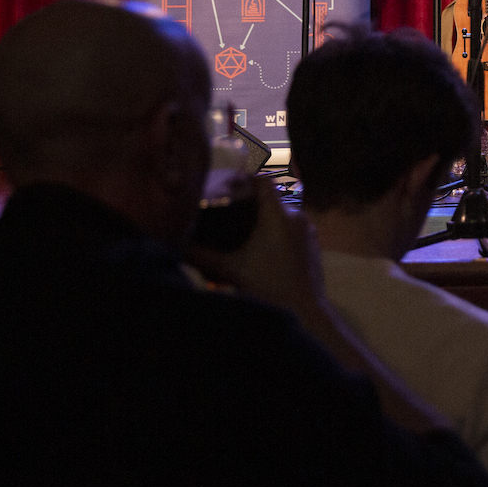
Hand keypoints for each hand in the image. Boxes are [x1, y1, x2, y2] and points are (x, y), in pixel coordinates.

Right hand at [185, 180, 323, 318]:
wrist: (305, 311)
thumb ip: (200, 255)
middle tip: (229, 204)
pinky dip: (276, 229)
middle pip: (272, 196)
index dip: (246, 175)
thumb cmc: (267, 287)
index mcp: (277, 216)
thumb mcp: (229, 270)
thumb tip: (175, 244)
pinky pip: (292, 227)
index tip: (229, 180)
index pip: (263, 180)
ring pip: (283, 212)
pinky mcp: (311, 244)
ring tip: (241, 225)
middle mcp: (296, 217)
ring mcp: (307, 230)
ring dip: (264, 215)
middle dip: (251, 199)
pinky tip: (261, 244)